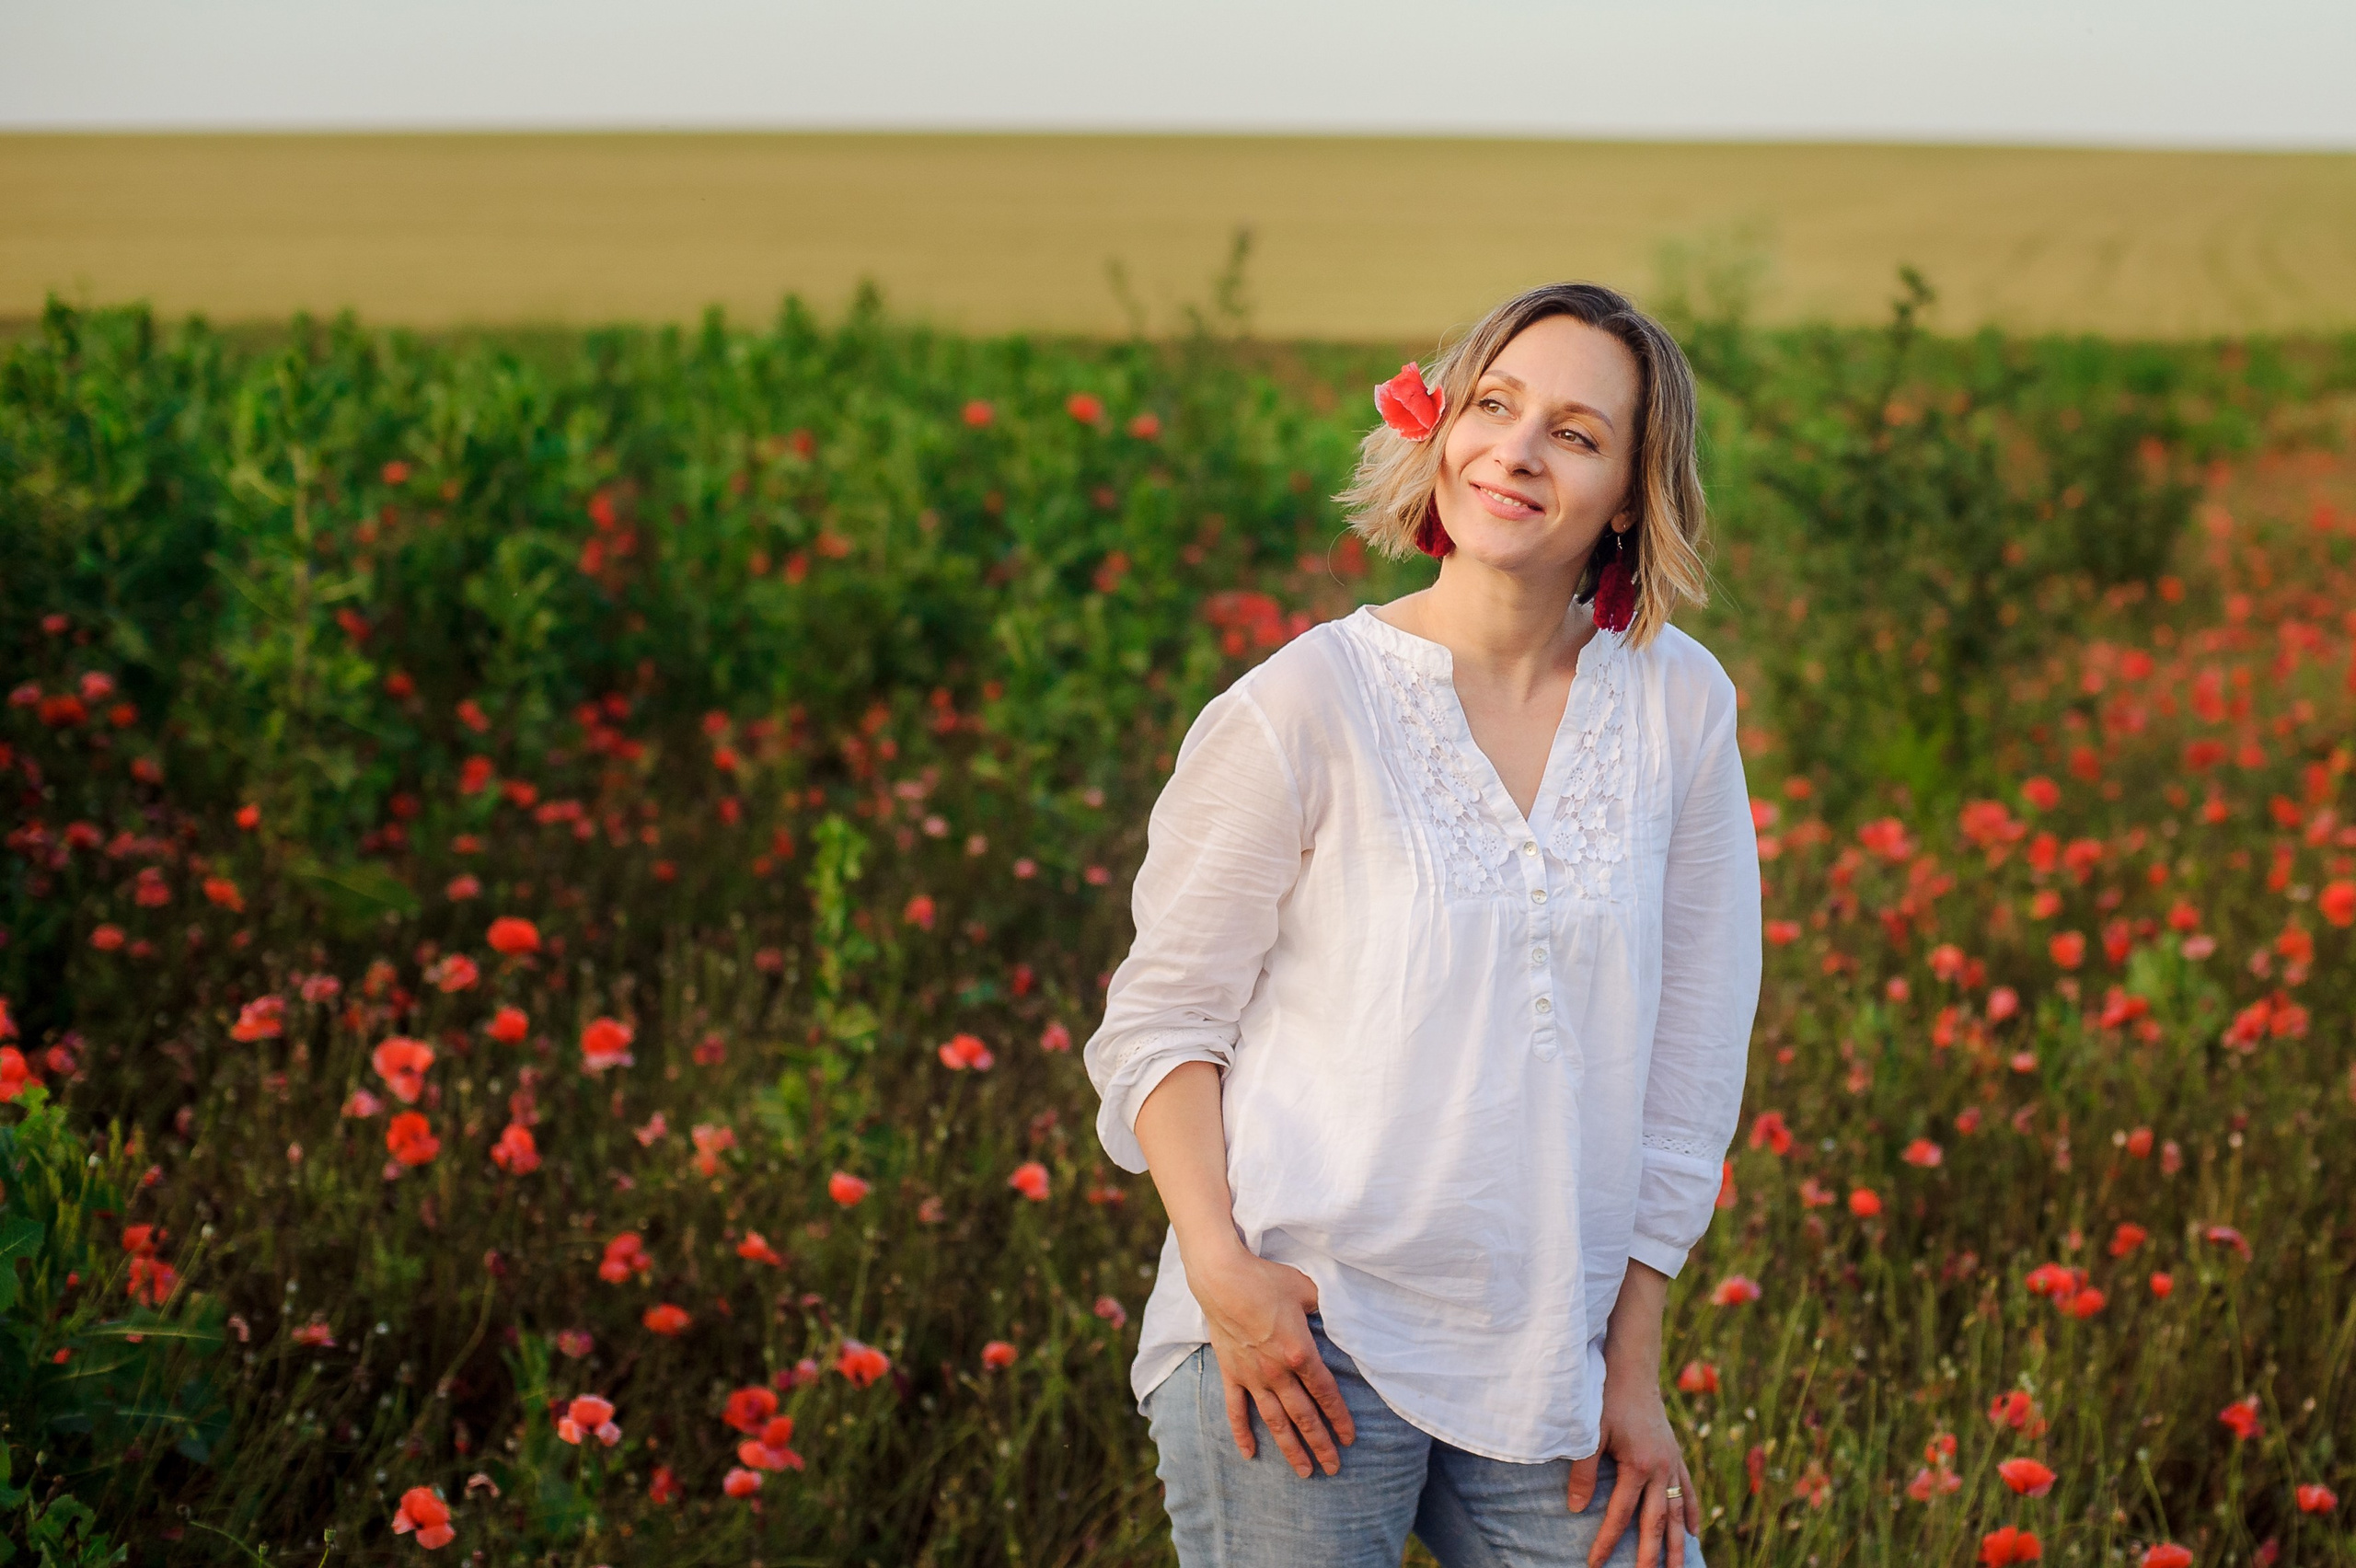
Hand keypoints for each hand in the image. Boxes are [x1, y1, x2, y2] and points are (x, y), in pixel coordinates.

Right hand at [1185, 1247, 1355, 1477]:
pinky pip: (1236, 1410)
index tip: (1350, 1438)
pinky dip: (1242, 1433)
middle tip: (1334, 1468)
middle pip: (1305, 1416)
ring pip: (1275, 1421)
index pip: (1326, 1393)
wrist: (1222, 1278)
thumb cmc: (1266, 1281)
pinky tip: (1250, 1455)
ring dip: (1291, 1448)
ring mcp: (1252, 1376)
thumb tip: (1338, 1313)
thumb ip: (1324, 1307)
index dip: (1340, 1417)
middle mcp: (1277, 1372)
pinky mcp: (1231, 1373)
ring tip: (1305, 1471)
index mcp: (1300, 1353)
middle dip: (1321, 1444)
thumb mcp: (1307, 1289)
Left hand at [1566, 1366, 1699, 1567]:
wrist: (1632, 1370)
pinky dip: (1693, 1511)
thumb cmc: (1607, 1399)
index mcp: (1638, 1465)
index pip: (1621, 1514)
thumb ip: (1584, 1472)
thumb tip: (1575, 1509)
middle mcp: (1661, 1468)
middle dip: (1650, 1554)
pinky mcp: (1677, 1454)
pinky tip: (1695, 1531)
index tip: (1595, 1563)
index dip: (1607, 1541)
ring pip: (1679, 1511)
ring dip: (1679, 1543)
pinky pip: (1689, 1489)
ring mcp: (1672, 1462)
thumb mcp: (1590, 1433)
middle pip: (1657, 1522)